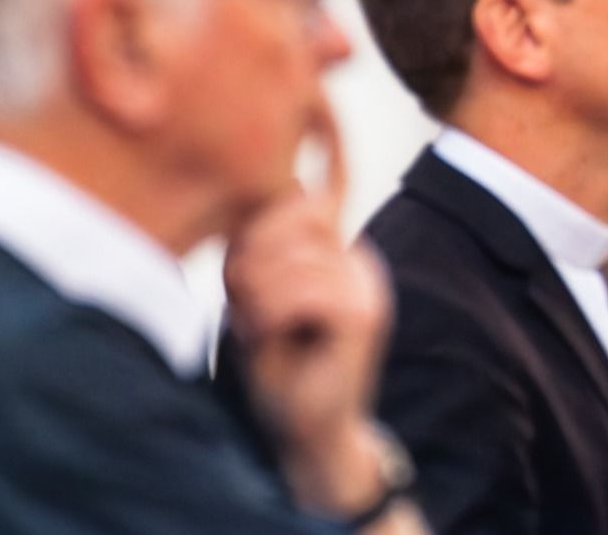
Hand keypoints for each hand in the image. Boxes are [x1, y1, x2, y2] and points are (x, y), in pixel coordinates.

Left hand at [223, 99, 392, 516]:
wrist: (307, 429)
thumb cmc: (276, 362)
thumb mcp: (258, 296)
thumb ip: (260, 250)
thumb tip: (264, 191)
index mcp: (338, 249)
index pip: (312, 194)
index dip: (294, 185)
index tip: (292, 177)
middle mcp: (359, 259)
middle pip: (290, 219)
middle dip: (248, 259)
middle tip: (241, 309)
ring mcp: (366, 285)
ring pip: (291, 258)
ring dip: (255, 296)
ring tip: (253, 328)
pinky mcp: (364, 315)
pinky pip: (303, 292)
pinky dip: (271, 314)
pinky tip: (267, 336)